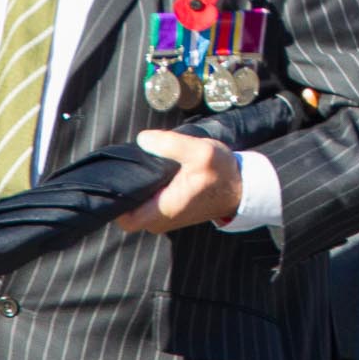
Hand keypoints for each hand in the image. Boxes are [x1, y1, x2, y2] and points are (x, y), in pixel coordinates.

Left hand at [115, 131, 242, 233]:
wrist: (241, 188)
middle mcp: (162, 220)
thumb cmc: (221, 172)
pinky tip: (157, 172)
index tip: (120, 176)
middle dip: (128, 188)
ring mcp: (166, 218)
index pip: (125, 217)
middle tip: (134, 164)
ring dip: (140, 188)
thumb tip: (142, 139)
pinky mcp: (171, 213)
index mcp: (165, 209)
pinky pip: (150, 204)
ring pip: (139, 206)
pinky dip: (150, 189)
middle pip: (129, 210)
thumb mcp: (200, 150)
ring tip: (147, 165)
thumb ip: (170, 143)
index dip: (117, 199)